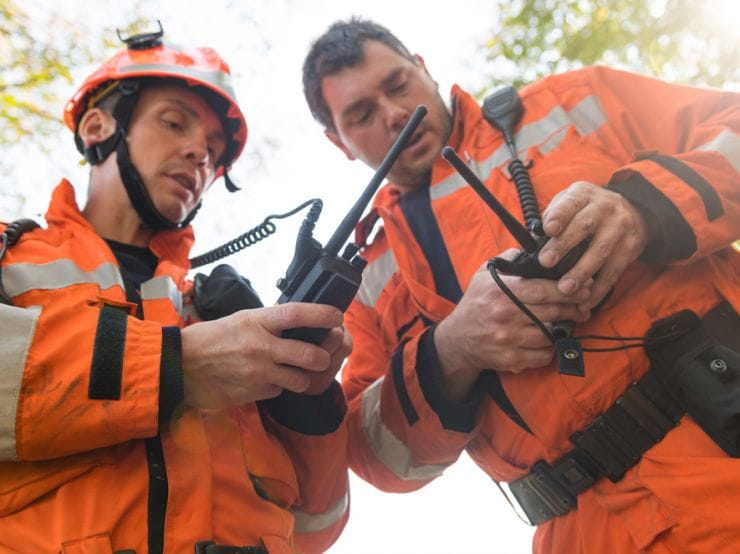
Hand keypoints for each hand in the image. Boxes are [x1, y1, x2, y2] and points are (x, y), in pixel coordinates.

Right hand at [180, 303, 343, 407]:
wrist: (180, 365)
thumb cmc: (211, 338)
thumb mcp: (241, 319)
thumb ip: (269, 322)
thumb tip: (299, 323)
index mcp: (257, 321)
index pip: (298, 314)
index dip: (323, 314)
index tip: (338, 316)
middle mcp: (261, 346)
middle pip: (310, 355)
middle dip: (323, 357)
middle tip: (322, 356)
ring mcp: (258, 372)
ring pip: (300, 379)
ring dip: (303, 377)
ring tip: (294, 371)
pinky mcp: (253, 392)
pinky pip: (278, 391)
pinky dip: (277, 386)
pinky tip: (266, 380)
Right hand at [434, 255, 591, 400]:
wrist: (457, 339)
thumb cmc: (475, 305)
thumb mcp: (483, 276)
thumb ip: (507, 260)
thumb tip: (532, 248)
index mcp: (502, 292)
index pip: (543, 290)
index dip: (567, 290)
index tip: (583, 289)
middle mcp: (505, 315)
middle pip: (551, 311)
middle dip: (573, 309)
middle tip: (583, 307)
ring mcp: (508, 339)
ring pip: (549, 335)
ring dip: (561, 330)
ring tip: (565, 324)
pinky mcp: (510, 359)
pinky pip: (541, 356)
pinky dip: (549, 350)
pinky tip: (547, 342)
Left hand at [538, 182, 647, 309]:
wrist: (633, 211)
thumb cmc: (588, 210)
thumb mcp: (571, 203)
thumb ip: (553, 216)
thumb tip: (533, 239)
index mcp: (583, 195)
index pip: (570, 202)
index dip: (559, 215)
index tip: (548, 229)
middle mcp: (604, 208)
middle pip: (584, 226)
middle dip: (564, 245)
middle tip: (546, 262)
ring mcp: (619, 228)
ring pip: (600, 251)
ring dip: (581, 272)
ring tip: (564, 288)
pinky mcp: (630, 248)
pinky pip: (613, 272)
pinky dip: (598, 290)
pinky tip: (584, 302)